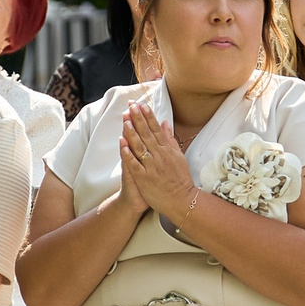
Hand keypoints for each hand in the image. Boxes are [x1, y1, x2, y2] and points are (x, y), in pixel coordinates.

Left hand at [119, 102, 199, 220]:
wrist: (182, 200)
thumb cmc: (180, 179)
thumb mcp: (178, 156)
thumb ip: (170, 139)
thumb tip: (165, 123)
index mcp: (167, 150)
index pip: (156, 129)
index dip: (148, 116)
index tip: (142, 104)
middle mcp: (160, 155)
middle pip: (147, 134)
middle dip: (139, 119)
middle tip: (132, 105)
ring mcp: (152, 166)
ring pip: (140, 146)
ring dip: (132, 133)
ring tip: (125, 120)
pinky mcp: (145, 178)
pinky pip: (135, 164)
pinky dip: (128, 154)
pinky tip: (122, 144)